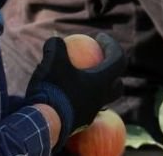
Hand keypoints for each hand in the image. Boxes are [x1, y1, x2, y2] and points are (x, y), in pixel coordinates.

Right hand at [25, 33, 124, 149]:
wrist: (44, 124)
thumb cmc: (53, 89)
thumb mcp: (52, 60)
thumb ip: (56, 46)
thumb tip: (56, 40)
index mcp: (101, 83)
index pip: (118, 60)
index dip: (112, 45)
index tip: (99, 38)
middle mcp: (100, 100)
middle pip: (116, 85)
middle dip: (111, 71)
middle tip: (99, 60)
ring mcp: (91, 114)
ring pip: (99, 99)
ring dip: (92, 86)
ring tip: (76, 77)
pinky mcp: (79, 124)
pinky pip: (83, 108)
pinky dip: (77, 98)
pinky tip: (62, 92)